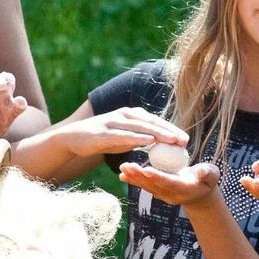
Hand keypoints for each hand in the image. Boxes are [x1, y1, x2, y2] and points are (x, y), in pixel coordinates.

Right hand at [56, 107, 188, 157]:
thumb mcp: (124, 137)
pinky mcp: (104, 133)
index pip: (155, 121)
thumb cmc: (102, 138)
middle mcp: (124, 115)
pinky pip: (123, 135)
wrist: (73, 138)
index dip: (171, 129)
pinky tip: (148, 141)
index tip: (185, 139)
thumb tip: (158, 143)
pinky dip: (136, 137)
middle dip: (169, 130)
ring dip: (158, 132)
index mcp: (130, 115)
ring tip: (172, 139)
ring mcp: (113, 122)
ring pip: (140, 127)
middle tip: (184, 140)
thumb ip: (140, 137)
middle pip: (151, 122)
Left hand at [119, 161, 220, 209]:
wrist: (200, 195)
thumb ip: (208, 173)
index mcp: (184, 188)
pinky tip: (122, 175)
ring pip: (146, 186)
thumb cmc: (208, 180)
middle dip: (139, 176)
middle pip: (153, 185)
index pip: (169, 182)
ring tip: (122, 168)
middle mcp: (171, 194)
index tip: (146, 170)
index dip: (158, 176)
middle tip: (127, 166)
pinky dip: (133, 180)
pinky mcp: (157, 191)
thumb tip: (202, 171)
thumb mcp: (213, 175)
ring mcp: (163, 194)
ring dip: (133, 177)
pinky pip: (144, 186)